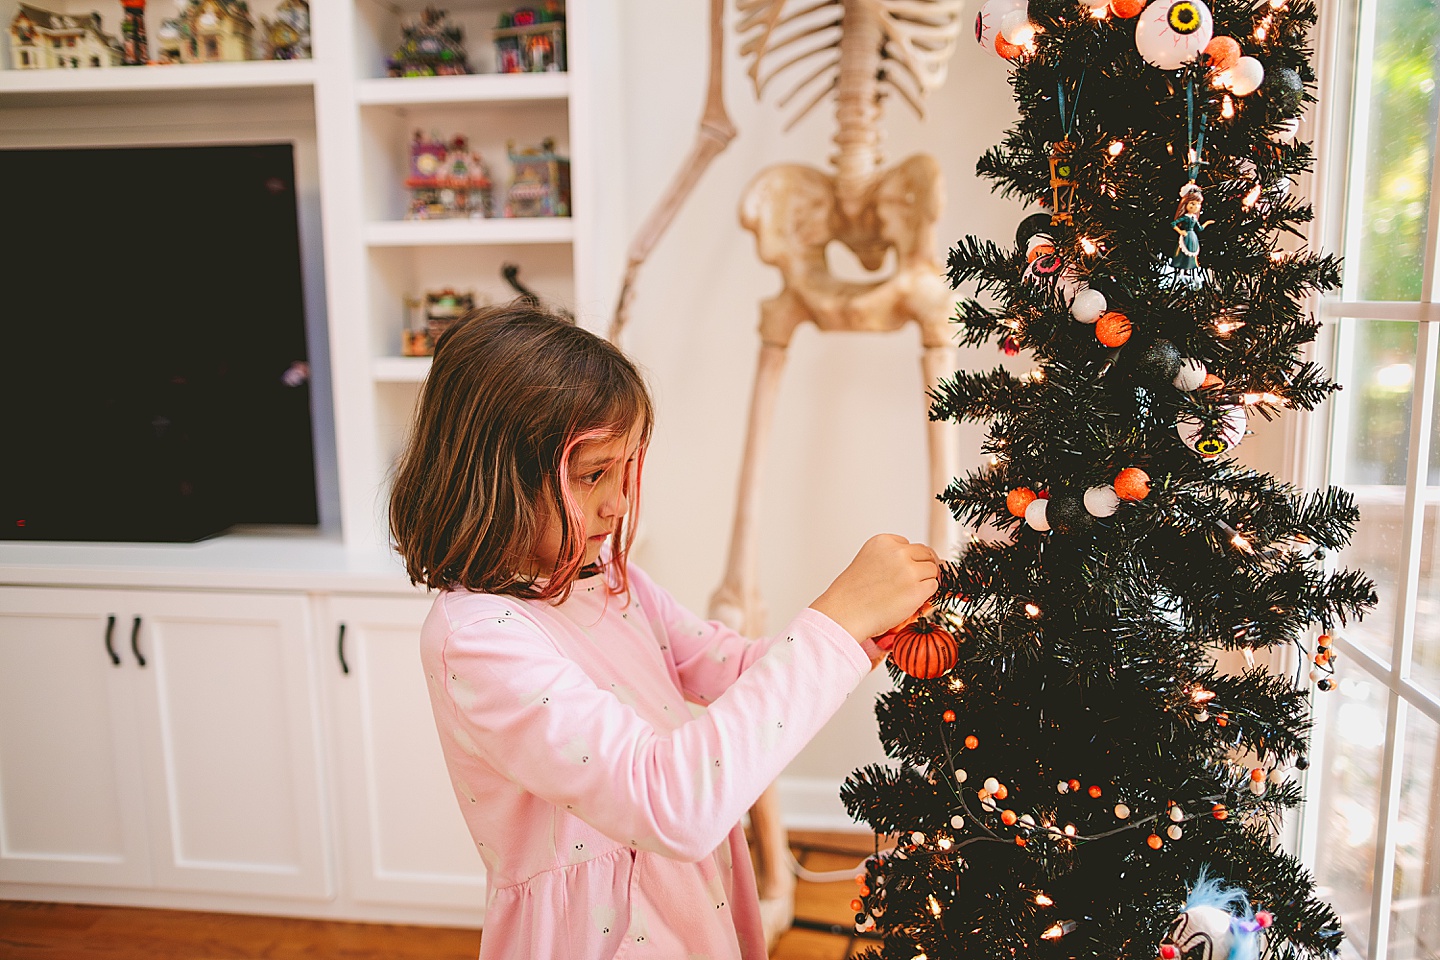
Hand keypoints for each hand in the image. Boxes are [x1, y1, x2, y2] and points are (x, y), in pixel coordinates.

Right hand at [810, 534, 939, 642]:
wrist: (843, 614)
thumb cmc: (851, 595)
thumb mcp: (867, 563)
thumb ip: (890, 559)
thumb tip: (918, 566)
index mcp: (882, 542)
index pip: (909, 545)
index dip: (908, 560)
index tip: (901, 573)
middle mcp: (897, 552)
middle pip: (926, 554)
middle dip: (921, 568)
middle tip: (912, 584)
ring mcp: (909, 570)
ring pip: (932, 570)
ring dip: (924, 582)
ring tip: (905, 594)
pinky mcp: (917, 589)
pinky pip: (934, 587)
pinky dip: (926, 595)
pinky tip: (908, 601)